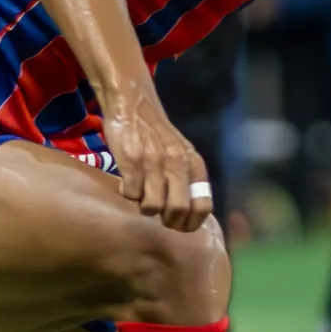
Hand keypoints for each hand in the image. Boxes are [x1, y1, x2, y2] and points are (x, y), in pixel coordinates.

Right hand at [100, 89, 213, 231]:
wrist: (134, 105)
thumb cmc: (157, 133)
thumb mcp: (181, 152)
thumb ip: (187, 178)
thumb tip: (188, 213)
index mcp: (193, 164)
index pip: (203, 206)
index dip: (192, 223)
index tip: (181, 227)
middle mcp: (177, 164)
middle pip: (178, 210)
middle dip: (167, 221)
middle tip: (159, 217)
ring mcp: (154, 163)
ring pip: (153, 207)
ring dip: (145, 208)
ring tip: (141, 198)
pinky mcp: (131, 161)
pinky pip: (131, 194)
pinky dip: (128, 194)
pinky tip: (127, 184)